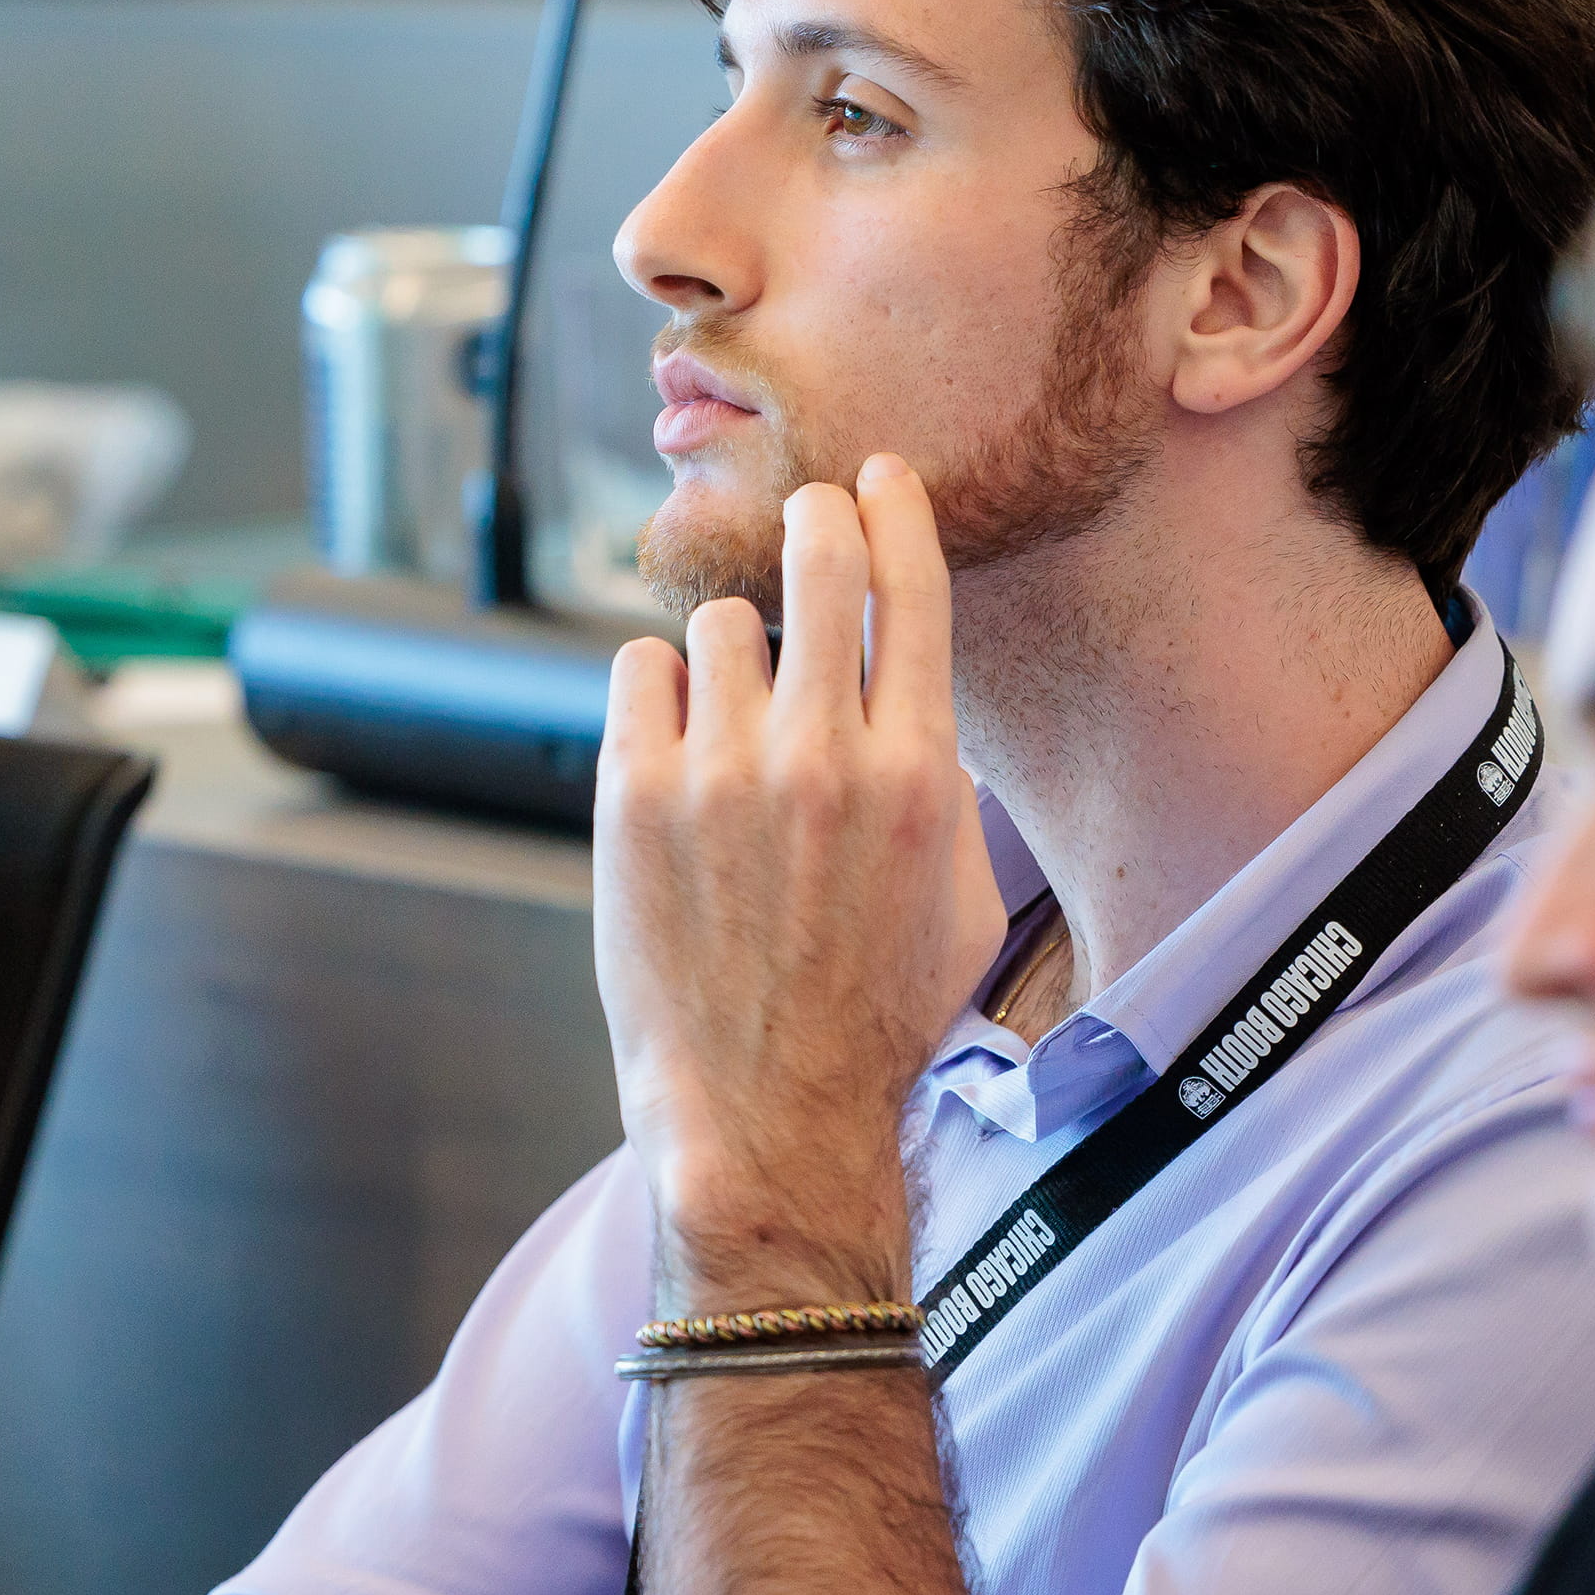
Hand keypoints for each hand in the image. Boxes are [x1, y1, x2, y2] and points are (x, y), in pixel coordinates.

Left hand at [594, 458, 1004, 1299]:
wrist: (767, 1115)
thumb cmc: (876, 1018)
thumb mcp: (959, 903)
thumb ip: (941, 790)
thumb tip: (913, 707)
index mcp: (918, 775)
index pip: (912, 591)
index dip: (896, 514)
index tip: (880, 479)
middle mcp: (825, 756)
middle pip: (816, 564)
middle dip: (813, 523)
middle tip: (805, 516)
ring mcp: (723, 773)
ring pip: (719, 623)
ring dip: (729, 652)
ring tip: (732, 721)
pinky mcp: (635, 798)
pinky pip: (641, 672)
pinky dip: (658, 695)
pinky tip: (675, 746)